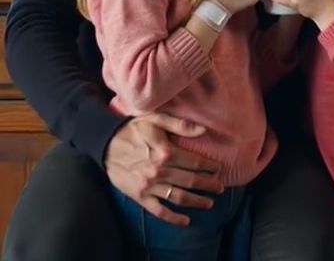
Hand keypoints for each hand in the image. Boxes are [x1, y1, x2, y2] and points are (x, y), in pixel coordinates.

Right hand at [105, 113, 223, 225]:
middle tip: (221, 188)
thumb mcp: (156, 119)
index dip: (209, 166)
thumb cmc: (133, 129)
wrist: (106, 143)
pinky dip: (173, 218)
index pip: (194, 161)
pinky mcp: (140, 196)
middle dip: (208, 185)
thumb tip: (203, 130)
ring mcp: (149, 186)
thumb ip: (180, 124)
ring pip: (179, 197)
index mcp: (165, 151)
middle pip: (190, 180)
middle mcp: (159, 171)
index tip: (219, 168)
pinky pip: (159, 211)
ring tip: (209, 203)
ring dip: (196, 201)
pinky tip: (186, 220)